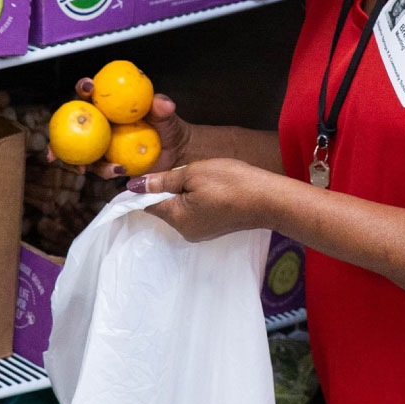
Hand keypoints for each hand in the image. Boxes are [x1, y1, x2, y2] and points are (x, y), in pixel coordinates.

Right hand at [46, 77, 192, 178]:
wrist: (176, 152)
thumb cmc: (169, 127)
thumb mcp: (167, 116)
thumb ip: (163, 108)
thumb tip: (163, 103)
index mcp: (110, 105)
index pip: (92, 92)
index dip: (85, 87)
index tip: (88, 88)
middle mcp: (101, 123)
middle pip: (72, 125)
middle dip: (56, 137)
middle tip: (54, 148)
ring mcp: (102, 143)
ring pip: (80, 151)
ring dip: (76, 161)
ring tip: (84, 168)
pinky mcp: (108, 161)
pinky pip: (99, 167)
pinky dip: (104, 171)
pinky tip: (116, 171)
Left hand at [130, 159, 277, 241]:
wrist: (267, 199)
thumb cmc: (230, 183)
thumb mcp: (193, 173)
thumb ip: (164, 181)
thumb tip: (136, 185)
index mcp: (176, 218)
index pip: (147, 205)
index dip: (144, 189)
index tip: (148, 172)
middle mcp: (185, 231)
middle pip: (165, 207)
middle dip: (168, 189)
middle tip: (186, 170)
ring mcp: (200, 233)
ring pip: (180, 209)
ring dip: (184, 193)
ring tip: (202, 177)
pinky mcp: (213, 229)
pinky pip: (195, 213)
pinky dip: (196, 199)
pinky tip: (212, 188)